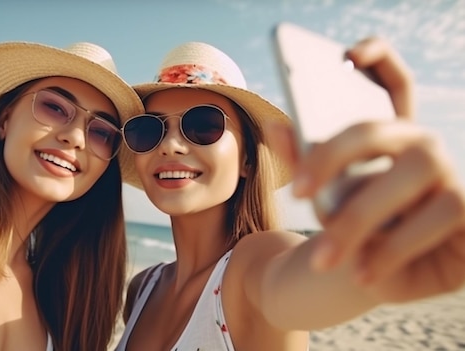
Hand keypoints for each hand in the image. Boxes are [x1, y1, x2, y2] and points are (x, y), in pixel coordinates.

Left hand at [267, 37, 464, 301]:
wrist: (373, 276)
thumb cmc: (348, 227)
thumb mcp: (324, 198)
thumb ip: (302, 161)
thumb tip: (276, 126)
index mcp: (388, 134)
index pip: (393, 80)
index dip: (379, 56)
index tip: (348, 53)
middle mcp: (422, 147)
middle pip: (381, 129)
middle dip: (334, 157)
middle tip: (299, 193)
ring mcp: (451, 176)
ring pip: (413, 176)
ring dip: (361, 219)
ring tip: (324, 258)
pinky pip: (435, 219)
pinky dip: (392, 249)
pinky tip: (363, 274)